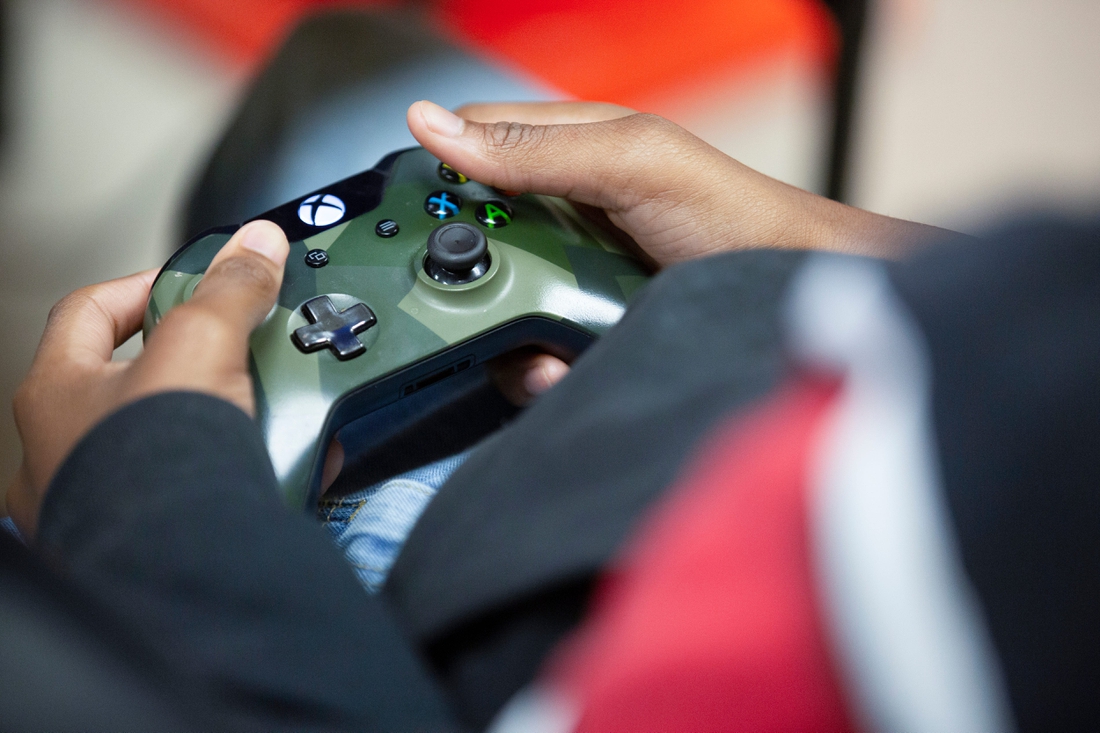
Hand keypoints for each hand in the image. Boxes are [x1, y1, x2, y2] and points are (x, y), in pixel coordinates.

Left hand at [6, 221, 289, 538]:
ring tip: (268, 409)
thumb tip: (256, 244)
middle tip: (240, 352)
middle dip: (196, 363)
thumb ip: (230, 290)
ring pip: (169, 440)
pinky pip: (200, 490)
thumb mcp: (202, 344)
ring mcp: (104, 498)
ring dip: (223, 421)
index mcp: (56, 392)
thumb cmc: (148, 467)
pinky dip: (240, 473)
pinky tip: (281, 465)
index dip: (145, 284)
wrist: (177, 567)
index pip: (90, 310)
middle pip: (136, 379)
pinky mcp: (151, 536)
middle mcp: (66, 449)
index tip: (196, 283)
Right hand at [410, 100, 956, 402]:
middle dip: (463, 273)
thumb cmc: (731, 214)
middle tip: (481, 296)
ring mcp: (567, 276)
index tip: (407, 219)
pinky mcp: (579, 330)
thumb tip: (435, 127)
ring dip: (500, 331)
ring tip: (543, 342)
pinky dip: (532, 366)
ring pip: (489, 304)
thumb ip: (538, 149)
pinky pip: (525, 351)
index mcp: (566, 150)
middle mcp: (557, 213)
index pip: (469, 148)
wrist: (784, 306)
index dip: (434, 176)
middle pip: (468, 236)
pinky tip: (561, 366)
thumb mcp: (633, 164)